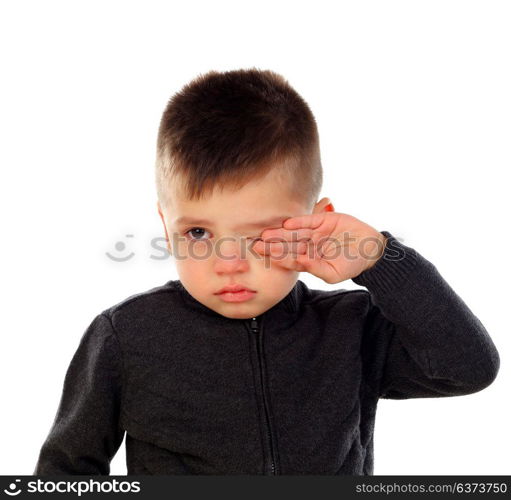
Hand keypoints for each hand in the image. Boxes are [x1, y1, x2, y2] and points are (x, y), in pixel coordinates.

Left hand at [252, 212, 386, 283]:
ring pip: (295, 232)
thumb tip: (300, 262)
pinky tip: (287, 223)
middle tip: (256, 245)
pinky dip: (299, 221)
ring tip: (266, 234)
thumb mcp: (334, 273)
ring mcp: (315, 232)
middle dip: (273, 245)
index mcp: (309, 260)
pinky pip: (309, 220)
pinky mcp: (323, 220)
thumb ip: (316, 268)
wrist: (371, 249)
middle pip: (288, 245)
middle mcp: (309, 245)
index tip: (266, 258)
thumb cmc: (352, 265)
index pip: (290, 259)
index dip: (278, 258)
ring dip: (281, 233)